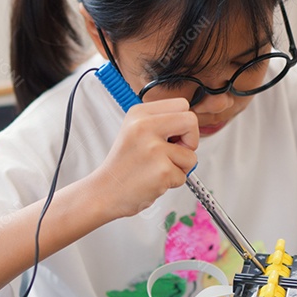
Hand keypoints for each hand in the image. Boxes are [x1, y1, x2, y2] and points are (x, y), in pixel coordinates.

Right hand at [91, 97, 197, 218]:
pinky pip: (183, 175)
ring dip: (179, 166)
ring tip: (156, 169)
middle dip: (190, 140)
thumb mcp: (134, 131)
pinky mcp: (162, 170)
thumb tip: (189, 126)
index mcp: (138, 113)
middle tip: (173, 152)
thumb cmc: (123, 166)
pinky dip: (172, 182)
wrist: (105, 192)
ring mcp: (153, 148)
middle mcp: (144, 126)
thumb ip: (160, 123)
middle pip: (191, 121)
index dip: (183, 123)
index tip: (172, 136)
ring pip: (191, 154)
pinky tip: (153, 180)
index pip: (181, 105)